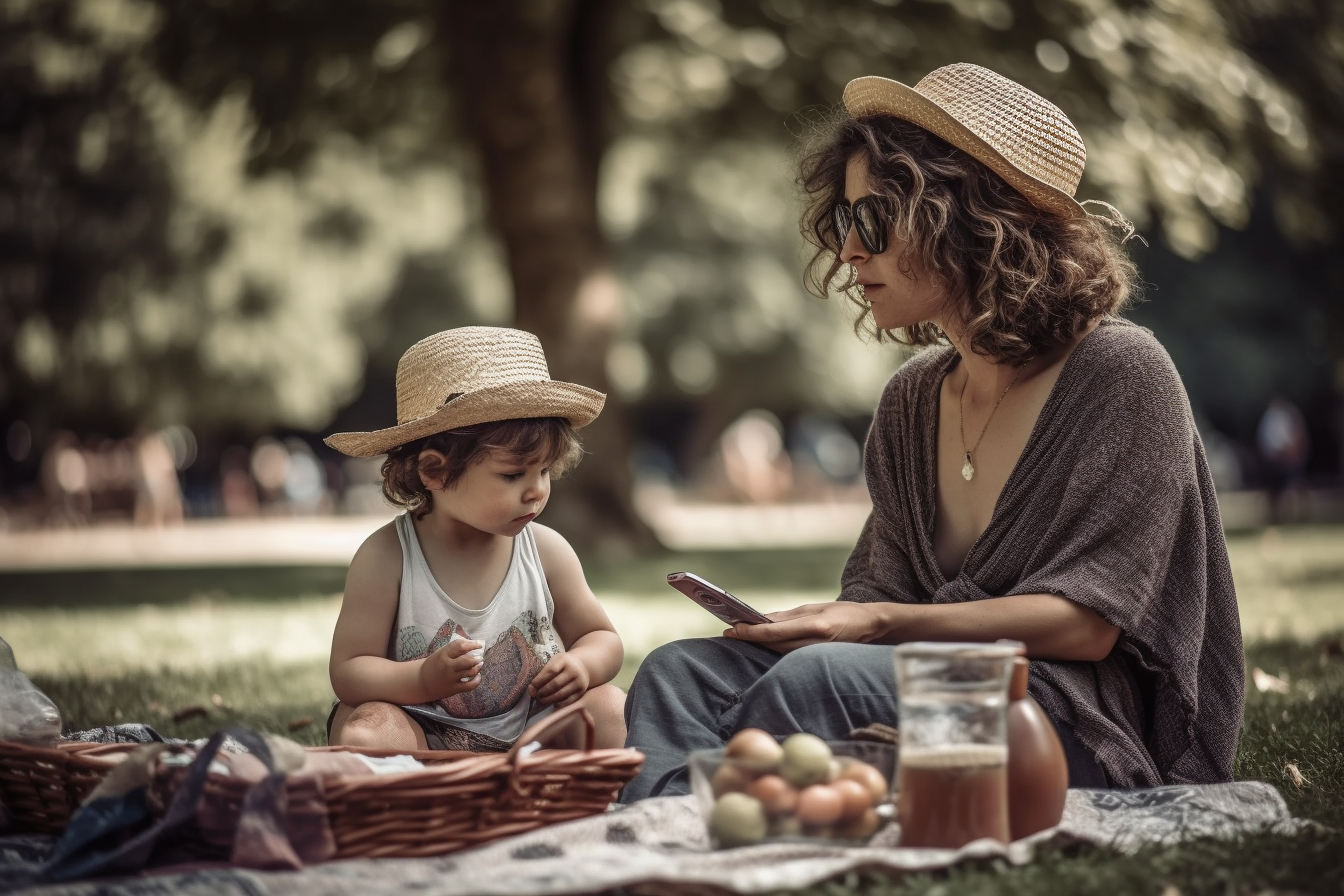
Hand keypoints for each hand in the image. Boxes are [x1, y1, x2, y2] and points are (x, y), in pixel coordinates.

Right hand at [420, 638, 483, 698]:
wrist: (421, 683)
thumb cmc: (434, 665)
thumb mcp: (440, 654)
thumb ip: (453, 650)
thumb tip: (472, 644)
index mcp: (443, 654)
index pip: (460, 646)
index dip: (472, 644)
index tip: (479, 644)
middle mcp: (447, 666)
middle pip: (468, 659)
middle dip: (477, 658)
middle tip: (480, 657)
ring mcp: (451, 678)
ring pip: (470, 671)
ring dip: (478, 667)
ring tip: (479, 664)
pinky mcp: (454, 689)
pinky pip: (470, 685)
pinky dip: (477, 680)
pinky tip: (477, 676)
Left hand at [528, 652, 589, 706]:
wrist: (582, 666)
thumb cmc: (563, 665)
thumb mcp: (554, 662)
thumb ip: (543, 673)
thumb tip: (531, 690)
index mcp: (564, 660)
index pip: (550, 671)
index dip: (539, 681)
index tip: (531, 688)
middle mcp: (573, 670)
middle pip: (555, 684)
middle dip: (543, 692)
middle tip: (536, 696)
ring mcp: (579, 681)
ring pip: (561, 694)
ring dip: (548, 700)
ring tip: (541, 701)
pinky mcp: (581, 691)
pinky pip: (568, 701)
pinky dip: (558, 704)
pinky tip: (552, 703)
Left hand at [723, 602, 885, 652]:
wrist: (873, 626)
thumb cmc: (843, 612)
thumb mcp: (815, 608)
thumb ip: (787, 616)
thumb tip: (760, 620)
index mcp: (815, 625)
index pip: (774, 631)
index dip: (751, 632)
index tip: (732, 629)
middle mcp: (815, 641)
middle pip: (774, 644)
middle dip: (751, 639)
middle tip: (730, 632)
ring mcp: (818, 652)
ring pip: (780, 652)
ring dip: (760, 645)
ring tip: (741, 636)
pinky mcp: (819, 658)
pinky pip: (791, 655)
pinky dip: (775, 649)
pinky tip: (763, 643)